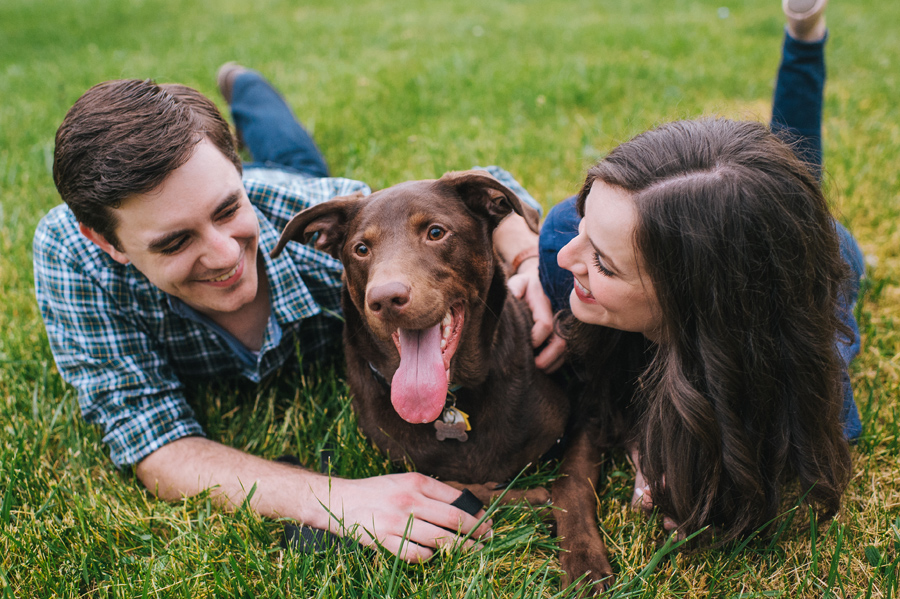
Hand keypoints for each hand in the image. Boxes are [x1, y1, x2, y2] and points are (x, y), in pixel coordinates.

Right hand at [325, 472, 492, 561]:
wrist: (340, 500)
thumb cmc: (377, 492)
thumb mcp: (404, 482)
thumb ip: (430, 492)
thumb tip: (463, 505)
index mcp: (415, 482)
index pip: (455, 498)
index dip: (476, 512)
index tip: (488, 520)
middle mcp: (408, 500)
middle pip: (453, 519)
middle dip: (476, 530)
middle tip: (489, 537)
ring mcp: (396, 522)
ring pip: (439, 539)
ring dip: (461, 547)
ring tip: (474, 551)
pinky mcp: (384, 540)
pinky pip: (416, 554)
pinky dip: (430, 557)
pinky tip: (436, 556)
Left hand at [508, 258, 565, 372]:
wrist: (538, 282)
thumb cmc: (524, 285)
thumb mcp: (518, 282)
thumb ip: (514, 287)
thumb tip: (512, 297)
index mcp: (543, 304)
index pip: (545, 325)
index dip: (534, 339)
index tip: (521, 345)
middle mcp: (556, 317)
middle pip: (560, 342)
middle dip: (547, 358)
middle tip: (532, 366)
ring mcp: (560, 326)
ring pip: (564, 350)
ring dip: (551, 363)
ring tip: (536, 370)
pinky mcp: (561, 334)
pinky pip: (564, 353)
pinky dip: (554, 364)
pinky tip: (542, 368)